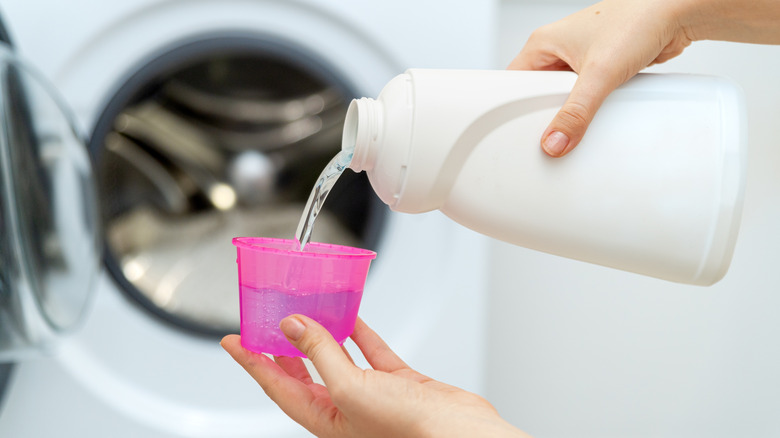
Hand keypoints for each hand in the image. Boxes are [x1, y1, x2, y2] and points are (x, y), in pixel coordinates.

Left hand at [222, 315, 531, 437]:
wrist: (456, 432)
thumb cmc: (407, 429)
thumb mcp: (350, 388)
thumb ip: (320, 354)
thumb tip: (293, 326)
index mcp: (325, 418)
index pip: (277, 385)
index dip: (252, 362)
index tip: (233, 341)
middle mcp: (344, 407)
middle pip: (302, 373)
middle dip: (282, 348)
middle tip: (266, 322)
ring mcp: (371, 394)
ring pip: (337, 357)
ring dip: (321, 333)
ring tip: (305, 310)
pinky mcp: (397, 382)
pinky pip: (370, 352)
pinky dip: (359, 332)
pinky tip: (351, 316)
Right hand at [509, 0, 693, 156]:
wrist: (677, 14)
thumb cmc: (638, 20)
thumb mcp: (600, 74)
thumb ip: (576, 113)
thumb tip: (556, 141)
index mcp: (544, 42)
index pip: (514, 82)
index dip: (514, 108)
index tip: (521, 130)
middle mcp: (559, 49)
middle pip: (537, 93)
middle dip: (546, 113)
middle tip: (553, 129)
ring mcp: (579, 58)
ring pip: (562, 96)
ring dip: (571, 110)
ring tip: (577, 119)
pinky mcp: (600, 67)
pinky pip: (584, 95)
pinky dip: (590, 106)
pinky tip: (596, 113)